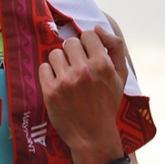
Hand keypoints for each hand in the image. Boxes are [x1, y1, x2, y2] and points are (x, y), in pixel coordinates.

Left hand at [39, 26, 126, 163]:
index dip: (87, 43)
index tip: (87, 55)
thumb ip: (115, 47)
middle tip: (77, 67)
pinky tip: (57, 84)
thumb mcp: (121, 76)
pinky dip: (49, 74)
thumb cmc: (107, 104)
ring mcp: (65, 81)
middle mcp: (84, 70)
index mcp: (103, 65)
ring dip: (60, 62)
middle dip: (73, 52)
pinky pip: (43, 67)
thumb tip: (96, 27)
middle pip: (69, 42)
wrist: (93, 136)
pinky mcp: (50, 91)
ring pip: (55, 53)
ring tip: (67, 76)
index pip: (88, 34)